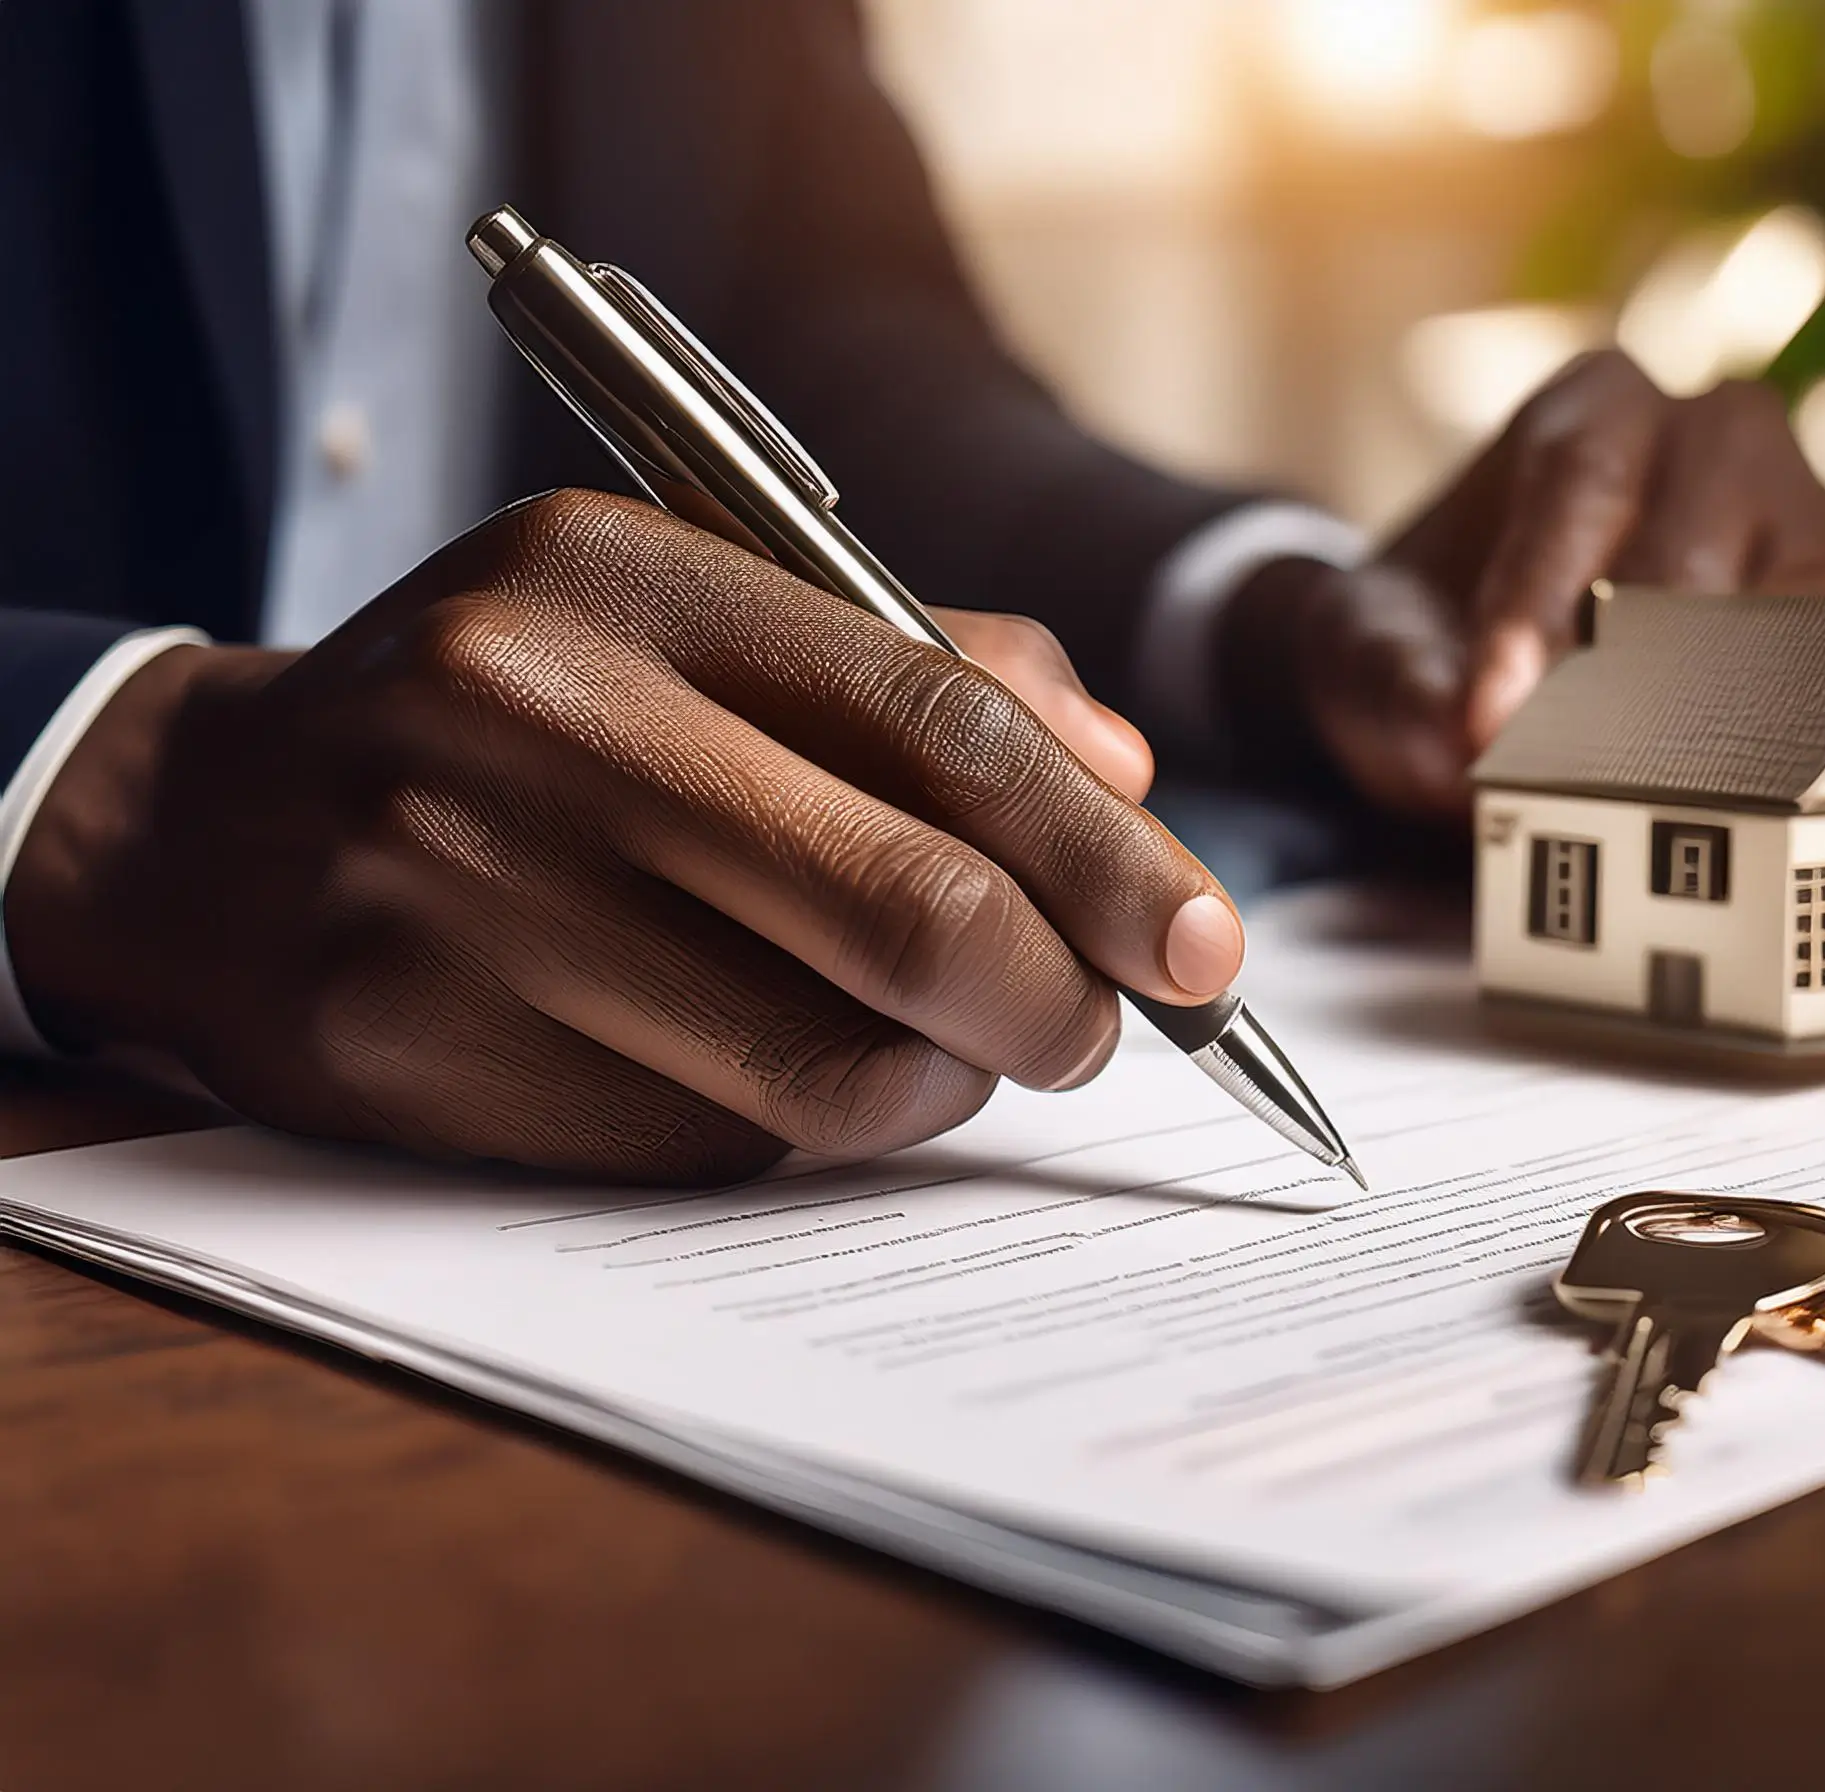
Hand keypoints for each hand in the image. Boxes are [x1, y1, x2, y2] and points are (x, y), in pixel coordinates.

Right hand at [8, 490, 1243, 1181]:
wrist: (209, 831)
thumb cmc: (510, 712)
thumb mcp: (689, 615)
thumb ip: (924, 670)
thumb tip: (1130, 779)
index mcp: (623, 578)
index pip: (941, 722)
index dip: (1107, 853)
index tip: (1208, 946)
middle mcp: (535, 725)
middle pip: (908, 909)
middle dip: (1059, 998)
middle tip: (1103, 1029)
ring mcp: (466, 900)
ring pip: (825, 1063)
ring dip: (944, 1082)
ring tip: (954, 1050)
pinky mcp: (423, 1056)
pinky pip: (710, 1145)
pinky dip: (811, 1131)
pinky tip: (804, 1077)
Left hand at [1226, 350, 1824, 816]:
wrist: (1479, 665)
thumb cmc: (1426, 638)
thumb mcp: (1371, 651)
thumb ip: (1398, 685)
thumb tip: (1455, 745)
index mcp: (1597, 408)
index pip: (1580, 487)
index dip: (1536, 609)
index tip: (1489, 721)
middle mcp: (1719, 437)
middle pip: (1697, 552)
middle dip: (1631, 681)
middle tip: (1574, 783)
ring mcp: (1802, 520)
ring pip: (1797, 609)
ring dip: (1733, 717)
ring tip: (1663, 809)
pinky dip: (1803, 742)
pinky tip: (1746, 809)